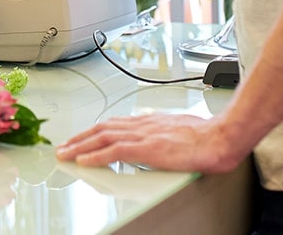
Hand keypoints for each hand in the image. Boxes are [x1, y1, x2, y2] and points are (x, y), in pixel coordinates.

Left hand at [55, 112, 241, 174]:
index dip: (93, 131)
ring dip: (81, 146)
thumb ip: (160, 133)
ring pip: (102, 137)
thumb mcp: (175, 130)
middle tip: (64, 147)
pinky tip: (84, 161)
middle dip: (80, 138)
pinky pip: (114, 151)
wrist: (219, 137)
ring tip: (66, 154)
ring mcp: (142, 135)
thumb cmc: (204, 136)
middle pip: (102, 128)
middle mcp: (140, 125)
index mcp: (147, 121)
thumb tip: (153, 140)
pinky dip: (96, 155)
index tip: (80, 138)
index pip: (112, 124)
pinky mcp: (147, 148)